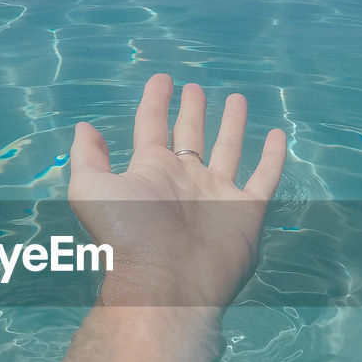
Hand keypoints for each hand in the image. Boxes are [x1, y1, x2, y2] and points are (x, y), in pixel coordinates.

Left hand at [68, 73, 286, 306]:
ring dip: (232, 126)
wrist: (166, 282)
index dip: (156, 101)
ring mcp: (216, 195)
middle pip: (190, 136)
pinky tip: (277, 136)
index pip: (152, 126)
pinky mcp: (246, 211)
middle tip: (196, 88)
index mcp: (150, 171)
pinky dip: (272, 158)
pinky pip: (264, 178)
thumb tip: (84, 128)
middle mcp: (184, 180)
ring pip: (228, 150)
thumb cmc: (127, 236)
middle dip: (192, 111)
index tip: (163, 79)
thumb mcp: (91, 190)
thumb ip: (86, 157)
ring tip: (236, 99)